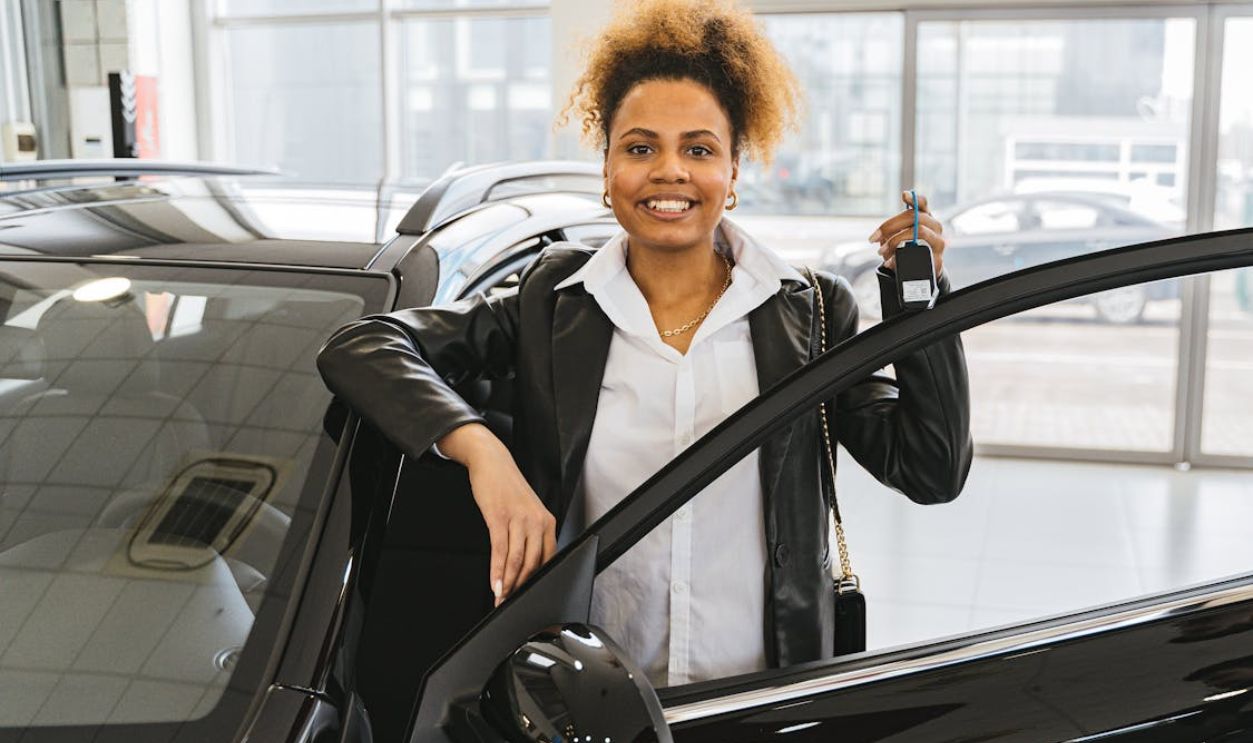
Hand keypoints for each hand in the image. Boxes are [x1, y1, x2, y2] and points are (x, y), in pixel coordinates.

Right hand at [438, 423, 556, 606]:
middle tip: (509, 602)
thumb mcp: (527, 511)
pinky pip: (500, 550)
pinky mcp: (499, 517)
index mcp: (548, 522)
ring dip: (507, 584)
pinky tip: (494, 583)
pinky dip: (497, 571)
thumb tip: (525, 565)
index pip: (548, 559)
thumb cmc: (508, 488)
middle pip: (533, 564)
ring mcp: (518, 519)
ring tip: (500, 598)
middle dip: (521, 588)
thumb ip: (530, 535)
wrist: (492, 462)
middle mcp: (537, 521)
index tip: (527, 595)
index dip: (537, 581)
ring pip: (517, 561)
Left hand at [868, 191, 945, 275]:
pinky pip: (920, 252)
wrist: (923, 271)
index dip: (914, 198)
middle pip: (914, 217)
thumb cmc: (908, 250)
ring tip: (881, 251)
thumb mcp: (900, 238)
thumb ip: (893, 232)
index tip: (904, 194)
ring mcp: (938, 241)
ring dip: (895, 240)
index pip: (922, 204)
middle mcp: (934, 226)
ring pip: (919, 231)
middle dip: (890, 226)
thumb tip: (881, 238)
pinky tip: (890, 262)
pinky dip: (901, 256)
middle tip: (872, 238)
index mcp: (925, 218)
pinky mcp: (938, 257)